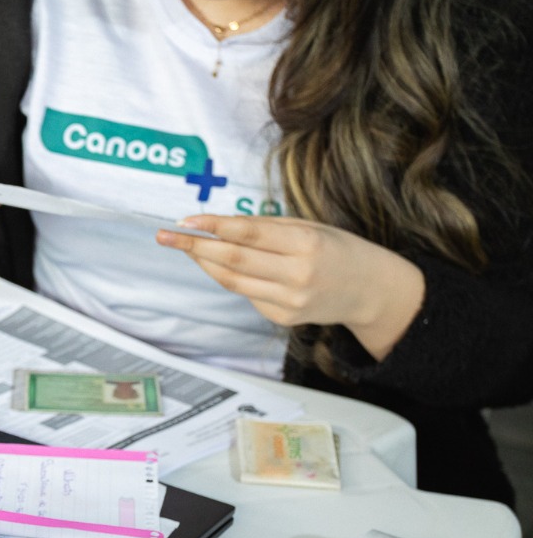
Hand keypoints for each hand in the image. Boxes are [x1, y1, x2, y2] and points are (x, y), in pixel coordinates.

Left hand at [158, 215, 424, 361]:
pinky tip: (224, 266)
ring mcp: (290, 300)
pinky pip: (247, 295)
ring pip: (232, 281)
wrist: (370, 291)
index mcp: (307, 244)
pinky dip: (232, 279)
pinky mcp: (284, 317)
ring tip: (185, 247)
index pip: (249, 234)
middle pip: (233, 260)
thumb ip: (265, 228)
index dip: (214, 227)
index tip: (186, 220)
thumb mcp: (309, 227)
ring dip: (204, 264)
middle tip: (166, 236)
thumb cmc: (336, 249)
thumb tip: (218, 225)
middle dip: (195, 247)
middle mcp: (298, 275)